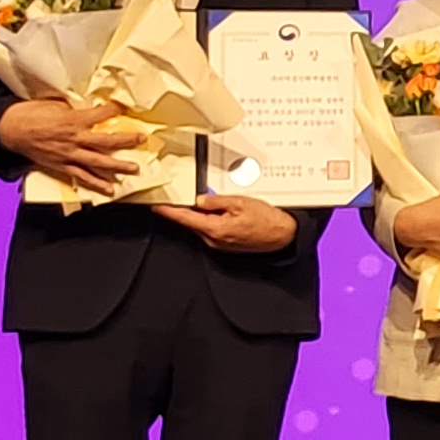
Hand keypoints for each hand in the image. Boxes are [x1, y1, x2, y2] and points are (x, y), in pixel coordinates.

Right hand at [0, 98, 142, 192]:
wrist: (11, 129)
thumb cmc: (31, 113)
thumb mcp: (55, 103)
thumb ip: (74, 108)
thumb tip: (88, 106)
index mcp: (73, 120)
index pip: (101, 114)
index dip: (114, 109)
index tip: (126, 107)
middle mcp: (74, 139)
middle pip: (106, 141)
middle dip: (126, 140)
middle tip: (141, 140)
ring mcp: (69, 154)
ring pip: (98, 162)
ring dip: (117, 166)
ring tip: (134, 168)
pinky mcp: (62, 166)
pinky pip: (82, 176)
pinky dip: (96, 183)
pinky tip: (110, 189)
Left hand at [151, 192, 297, 254]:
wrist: (283, 236)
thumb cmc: (266, 220)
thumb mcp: (240, 202)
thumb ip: (216, 201)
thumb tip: (199, 200)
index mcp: (214, 229)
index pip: (184, 219)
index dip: (169, 211)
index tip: (157, 206)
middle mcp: (214, 240)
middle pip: (193, 222)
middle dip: (192, 209)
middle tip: (197, 195)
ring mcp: (219, 244)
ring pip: (203, 225)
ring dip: (206, 214)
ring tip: (225, 204)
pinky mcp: (225, 244)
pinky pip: (212, 230)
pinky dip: (214, 220)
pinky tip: (227, 213)